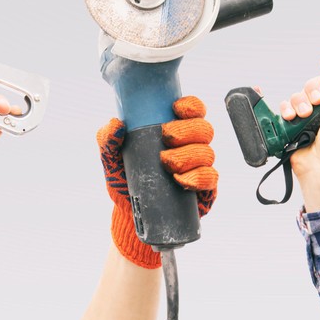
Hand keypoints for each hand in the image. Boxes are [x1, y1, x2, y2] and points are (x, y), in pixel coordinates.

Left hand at [97, 97, 217, 268]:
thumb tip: (116, 123)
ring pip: (208, 153)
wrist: (130, 214)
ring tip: (167, 163)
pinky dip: (198, 177)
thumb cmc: (124, 178)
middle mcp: (192, 146)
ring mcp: (200, 168)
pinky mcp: (205, 189)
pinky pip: (211, 178)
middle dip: (187, 130)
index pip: (194, 111)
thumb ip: (108, 140)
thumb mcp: (112, 158)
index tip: (176, 109)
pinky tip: (182, 180)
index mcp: (176, 130)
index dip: (192, 105)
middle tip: (166, 138)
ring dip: (189, 155)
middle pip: (204, 129)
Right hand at [282, 60, 319, 210]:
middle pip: (315, 82)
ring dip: (300, 102)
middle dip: (313, 89)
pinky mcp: (295, 122)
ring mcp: (311, 115)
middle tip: (317, 103)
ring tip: (304, 116)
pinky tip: (292, 118)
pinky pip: (286, 105)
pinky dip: (287, 109)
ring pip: (299, 93)